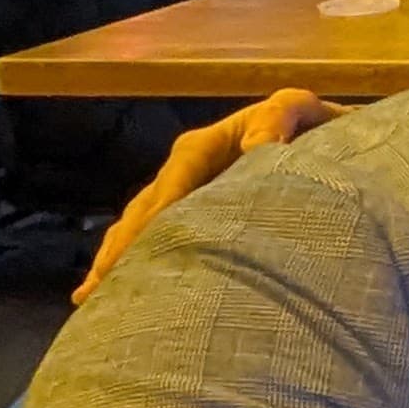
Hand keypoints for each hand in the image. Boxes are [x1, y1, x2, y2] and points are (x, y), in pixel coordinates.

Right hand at [76, 87, 337, 302]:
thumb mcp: (298, 109)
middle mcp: (182, 174)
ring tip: (92, 299)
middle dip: (119, 249)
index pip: (172, 182)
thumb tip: (258, 147)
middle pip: (143, 213)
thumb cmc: (307, 124)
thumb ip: (282, 116)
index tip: (138, 246)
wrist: (316, 140)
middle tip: (94, 289)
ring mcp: (181, 198)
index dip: (156, 213)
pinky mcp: (189, 220)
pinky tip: (113, 296)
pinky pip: (154, 242)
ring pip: (139, 231)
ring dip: (116, 263)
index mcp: (202, 147)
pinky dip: (134, 266)